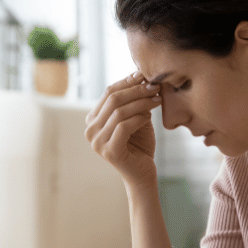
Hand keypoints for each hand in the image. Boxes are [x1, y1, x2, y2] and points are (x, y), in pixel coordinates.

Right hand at [84, 73, 160, 187]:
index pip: (109, 92)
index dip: (128, 81)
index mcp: (93, 119)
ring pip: (119, 112)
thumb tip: (139, 74)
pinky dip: (139, 118)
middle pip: (113, 99)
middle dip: (136, 90)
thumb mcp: (136, 117)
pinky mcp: (109, 151)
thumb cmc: (140, 145)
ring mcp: (97, 142)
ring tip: (157, 99)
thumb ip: (133, 100)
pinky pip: (124, 126)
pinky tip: (150, 116)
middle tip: (155, 86)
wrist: (143, 173)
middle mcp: (90, 130)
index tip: (145, 74)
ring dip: (141, 102)